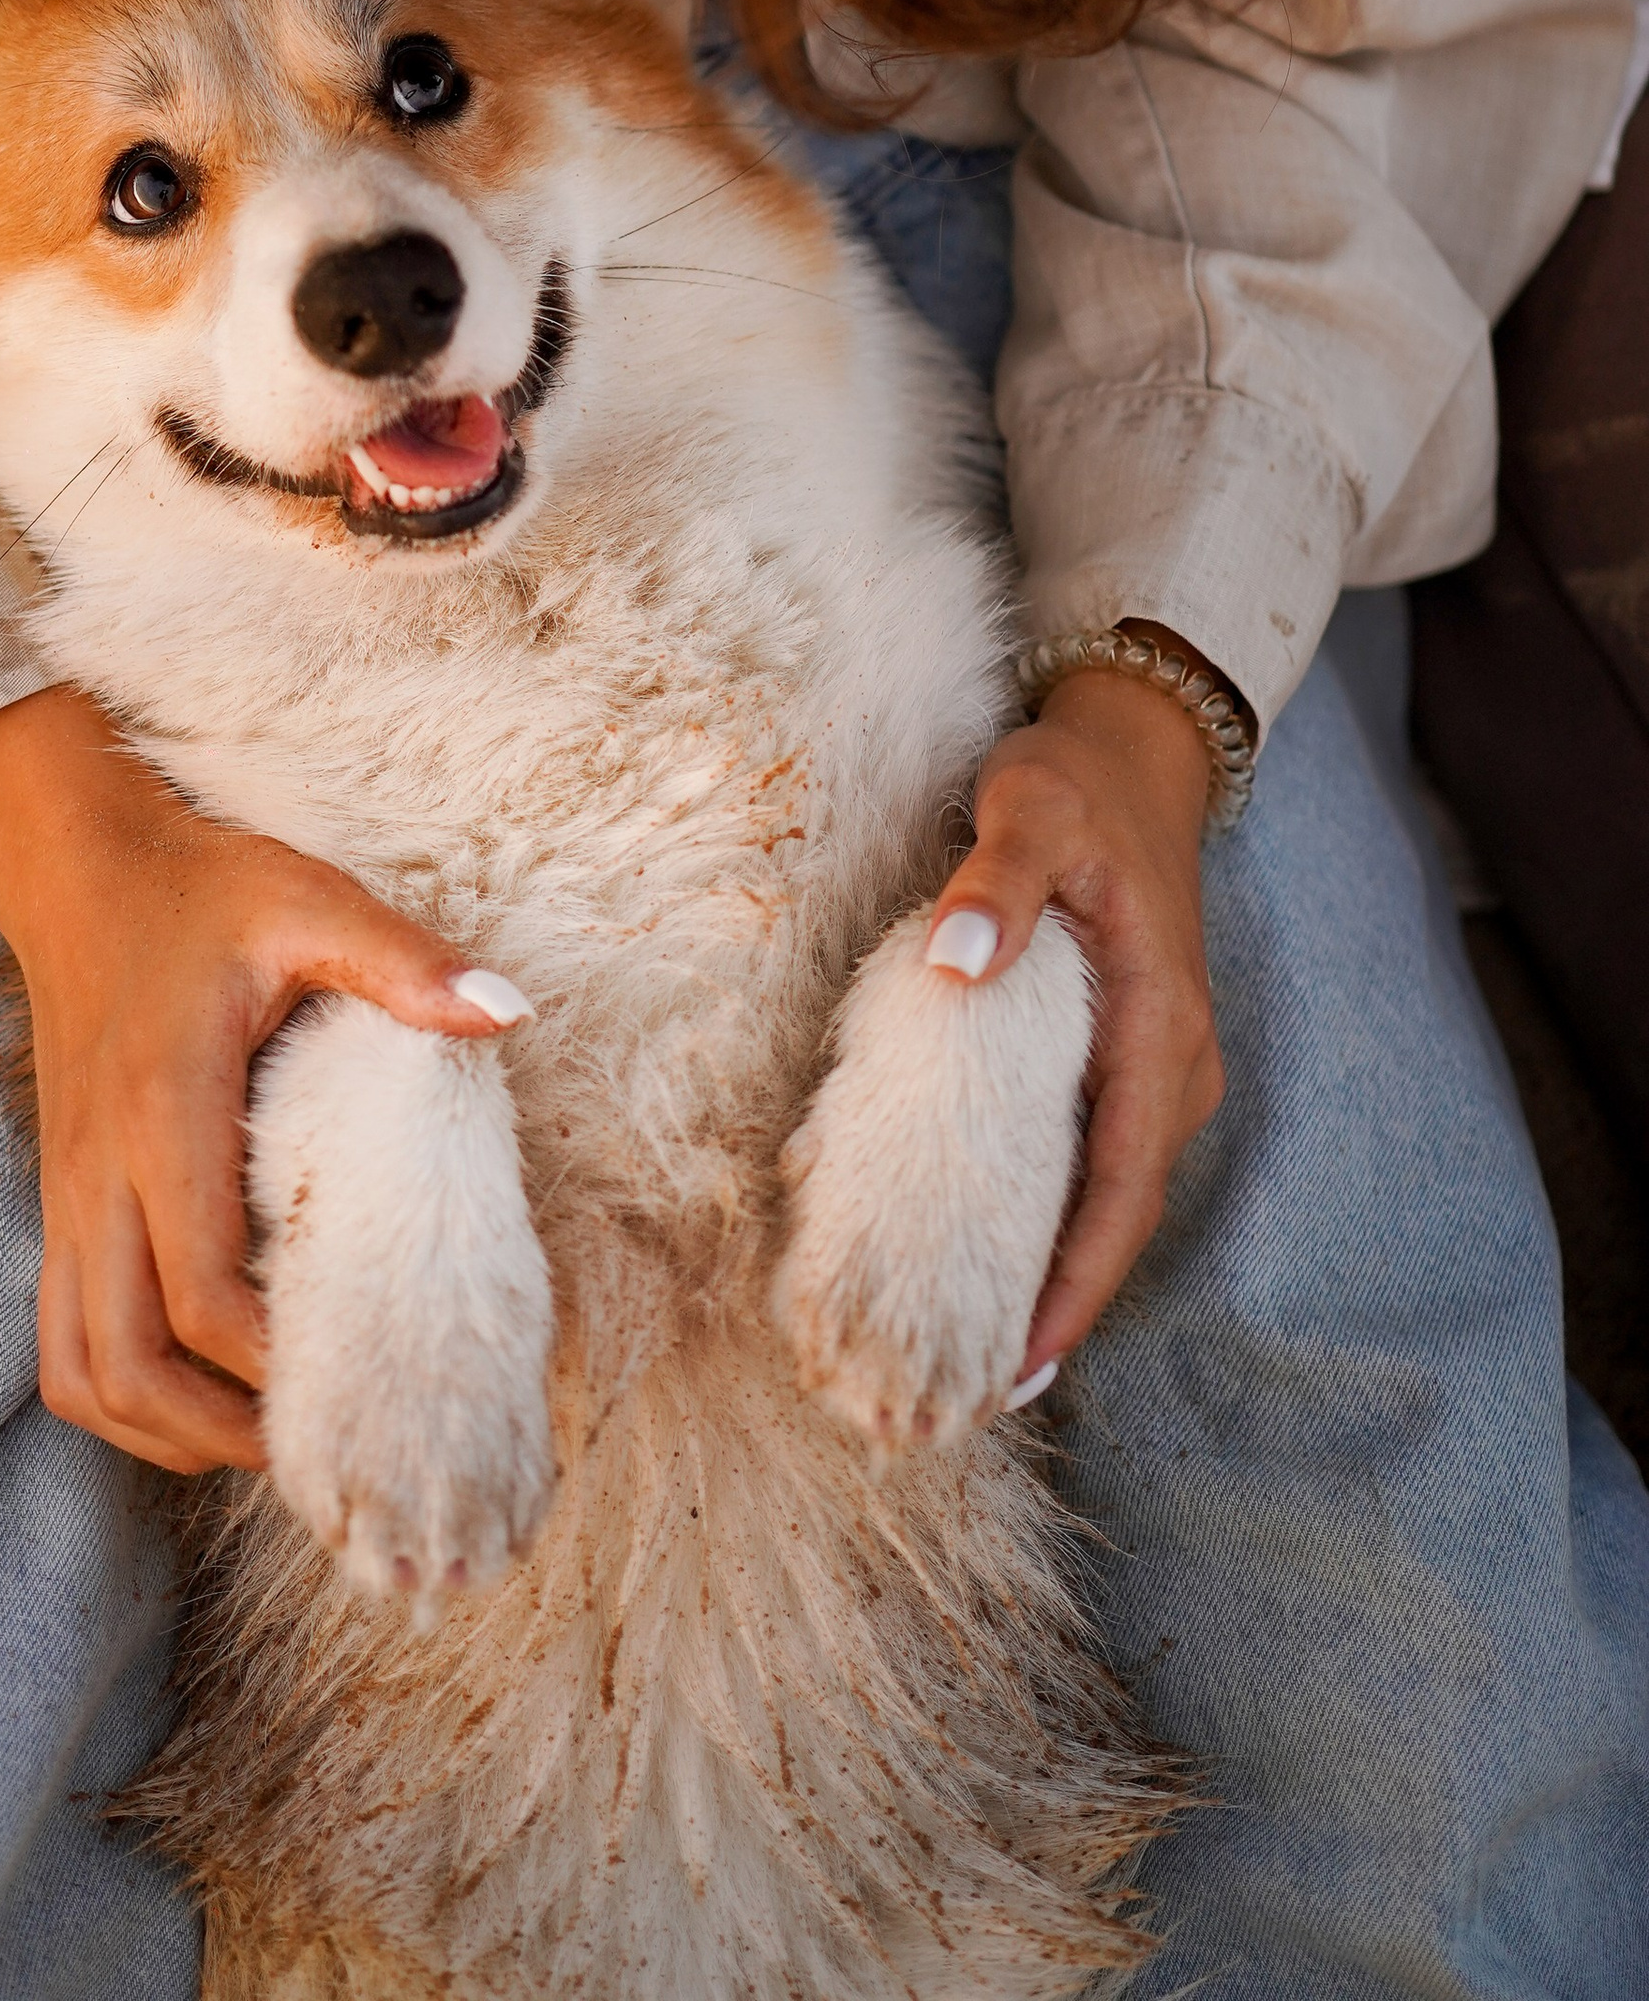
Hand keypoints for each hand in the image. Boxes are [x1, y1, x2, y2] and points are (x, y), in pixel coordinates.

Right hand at [0, 687, 519, 1476]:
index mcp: (163, 1108)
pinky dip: (119, 1397)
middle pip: (131, 1366)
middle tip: (322, 1440)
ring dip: (161, 1432)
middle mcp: (97, 1171)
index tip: (362, 1372)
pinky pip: (64, 1344)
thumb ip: (405, 960)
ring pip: (80, 1375)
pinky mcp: (58, 1206)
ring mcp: (66, 1198)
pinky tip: (195, 1392)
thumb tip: (511, 1008)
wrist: (74, 868)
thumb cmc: (201, 889)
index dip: (277, 1362)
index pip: (204, 1292)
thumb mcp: (309, 899)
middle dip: (222, 1434)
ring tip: (261, 1433)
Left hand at [925, 657, 1224, 1377]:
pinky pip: (1091, 1155)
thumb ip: (1000, 880)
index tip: (1023, 1362)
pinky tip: (986, 1247)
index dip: (1077, 1284)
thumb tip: (963, 954)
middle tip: (969, 1386)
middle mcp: (1175, 1067)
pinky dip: (1048, 1210)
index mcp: (1162, 1029)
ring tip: (968, 1342)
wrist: (1131, 752)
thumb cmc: (1076, 783)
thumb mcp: (1031, 809)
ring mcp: (1158, 1067)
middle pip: (1118, 1214)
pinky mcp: (1127, 1058)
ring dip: (1050, 1264)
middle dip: (1056, 1304)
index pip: (1123, 1189)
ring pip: (1106, 1192)